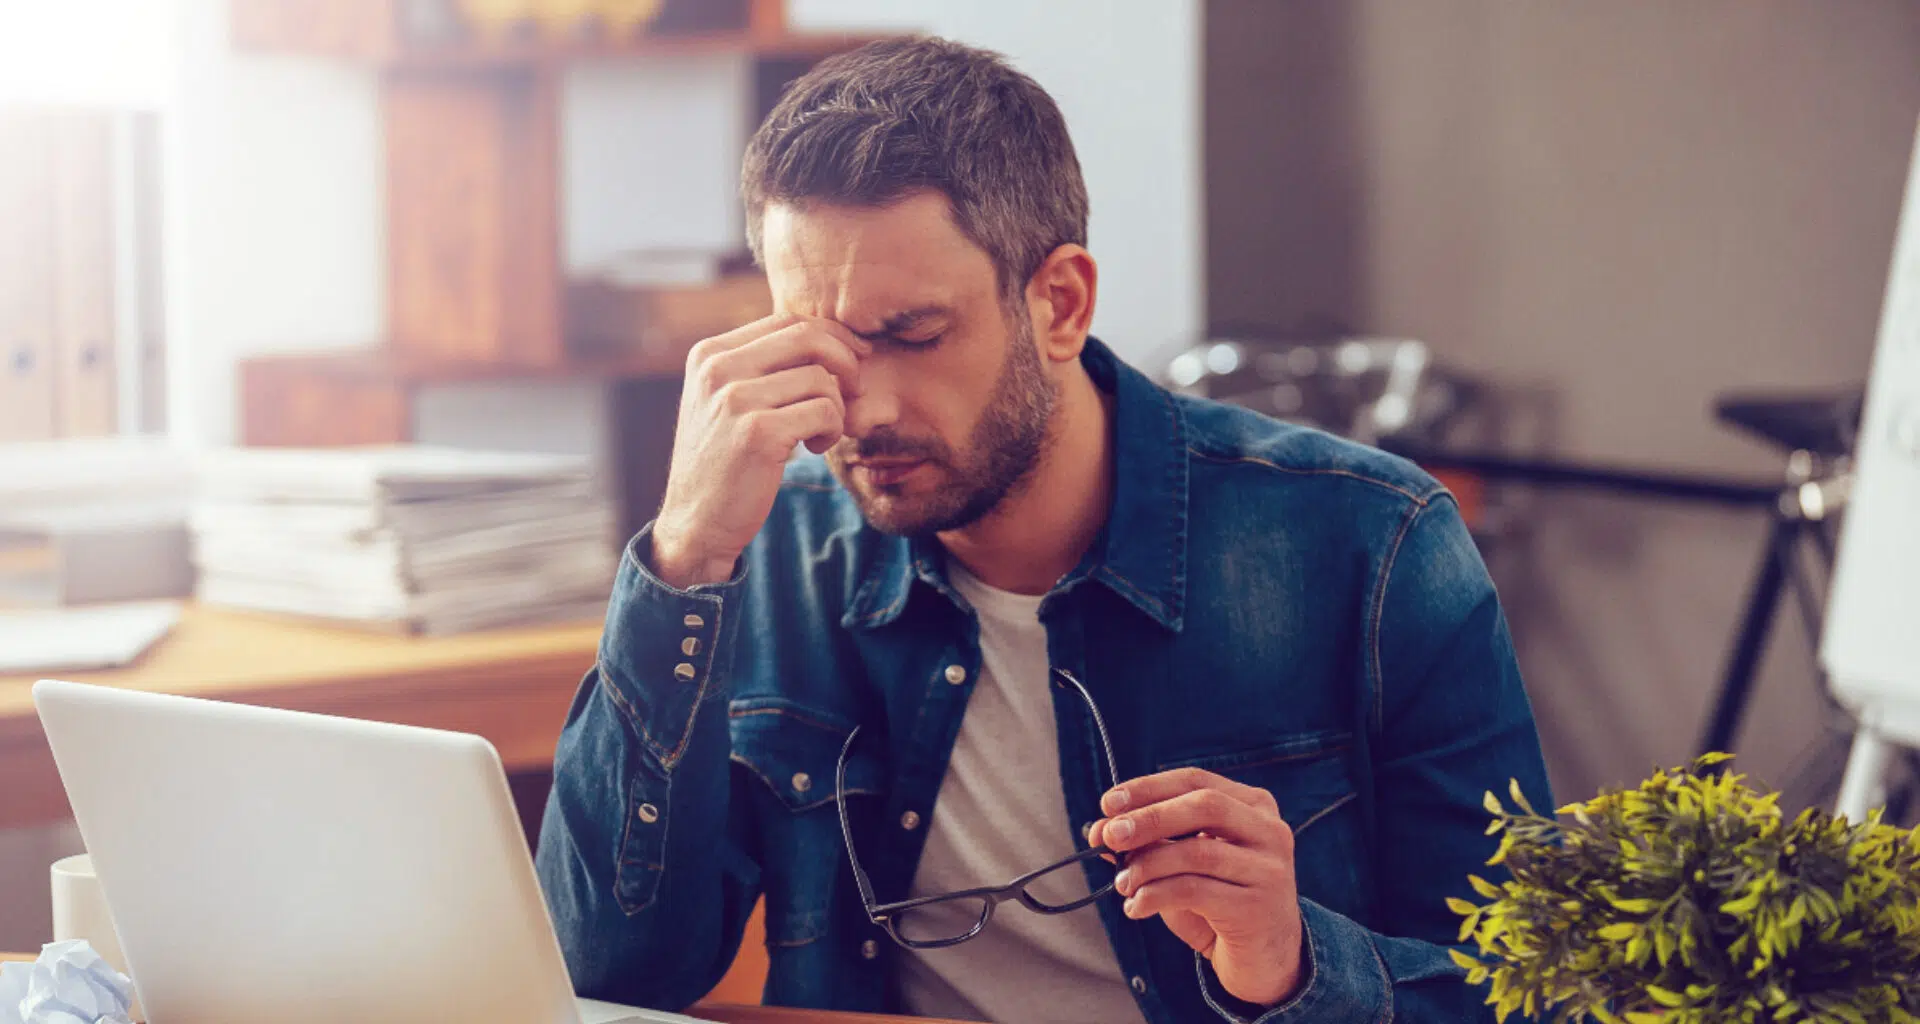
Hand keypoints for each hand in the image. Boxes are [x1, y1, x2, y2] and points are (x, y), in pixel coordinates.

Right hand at [652, 314, 871, 588]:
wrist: (696, 522)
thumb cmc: (722, 462)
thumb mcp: (724, 402)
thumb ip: (759, 367)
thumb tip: (826, 337)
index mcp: (709, 354)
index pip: (787, 320)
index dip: (831, 335)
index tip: (853, 358)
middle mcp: (717, 369)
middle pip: (808, 337)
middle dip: (846, 359)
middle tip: (856, 389)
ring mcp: (735, 399)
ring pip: (822, 379)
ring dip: (837, 408)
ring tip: (821, 433)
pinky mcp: (758, 433)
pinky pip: (825, 412)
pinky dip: (832, 430)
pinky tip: (814, 448)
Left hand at [1089, 768, 1304, 1007]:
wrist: (1265, 957)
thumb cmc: (1219, 902)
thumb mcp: (1182, 866)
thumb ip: (1149, 843)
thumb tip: (1100, 830)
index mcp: (1253, 806)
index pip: (1195, 781)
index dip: (1148, 788)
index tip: (1108, 803)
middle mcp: (1269, 831)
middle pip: (1204, 806)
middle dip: (1149, 818)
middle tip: (1109, 836)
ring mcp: (1268, 868)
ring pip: (1197, 852)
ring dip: (1147, 865)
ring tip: (1122, 883)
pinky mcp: (1257, 907)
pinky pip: (1195, 891)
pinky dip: (1156, 895)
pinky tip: (1136, 907)